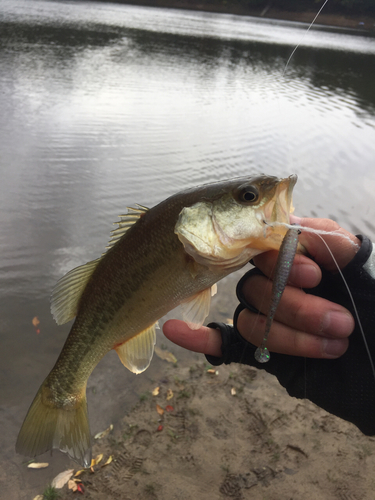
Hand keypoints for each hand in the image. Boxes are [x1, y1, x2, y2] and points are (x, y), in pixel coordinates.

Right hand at [163, 217, 358, 359]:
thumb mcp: (370, 270)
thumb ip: (336, 244)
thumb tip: (293, 226)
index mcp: (303, 258)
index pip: (268, 248)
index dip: (284, 262)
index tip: (313, 276)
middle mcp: (280, 283)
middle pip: (258, 287)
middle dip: (297, 307)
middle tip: (340, 321)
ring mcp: (269, 317)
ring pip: (251, 319)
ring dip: (289, 335)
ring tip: (334, 344)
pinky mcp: (264, 351)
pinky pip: (224, 343)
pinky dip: (199, 338)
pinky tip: (174, 331)